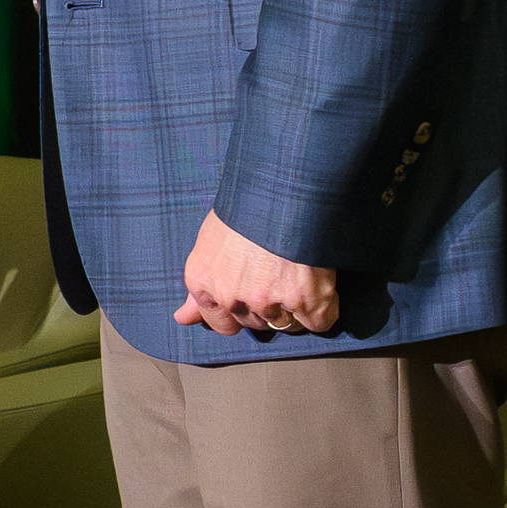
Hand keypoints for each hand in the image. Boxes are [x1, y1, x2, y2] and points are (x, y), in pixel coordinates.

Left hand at [174, 210, 339, 337]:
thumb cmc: (246, 202)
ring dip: (295, 308)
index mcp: (203, 280)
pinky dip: (323, 310)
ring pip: (286, 324)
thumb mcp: (210, 239)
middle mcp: (231, 296)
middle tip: (278, 274)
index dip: (239, 312)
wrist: (282, 183)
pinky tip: (320, 288)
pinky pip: (318, 323)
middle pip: (255, 323)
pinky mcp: (304, 299)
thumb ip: (201, 286)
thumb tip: (183, 318)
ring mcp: (267, 301)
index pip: (221, 324)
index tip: (251, 298)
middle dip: (267, 306)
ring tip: (299, 273)